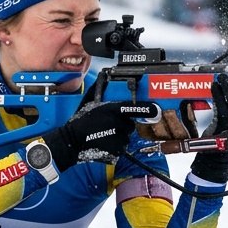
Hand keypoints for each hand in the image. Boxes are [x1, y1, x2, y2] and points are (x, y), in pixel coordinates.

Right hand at [42, 101, 158, 170]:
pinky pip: (121, 148)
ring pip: (125, 137)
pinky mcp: (117, 151)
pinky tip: (103, 143)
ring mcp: (118, 139)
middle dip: (122, 125)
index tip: (155, 109)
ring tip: (103, 135)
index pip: (133, 109)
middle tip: (108, 125)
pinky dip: (115, 147)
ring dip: (118, 136)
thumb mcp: (88, 103)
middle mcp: (117, 124)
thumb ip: (99, 90)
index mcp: (111, 110)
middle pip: (129, 125)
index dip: (146, 109)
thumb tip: (104, 75)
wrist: (71, 142)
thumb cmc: (80, 122)